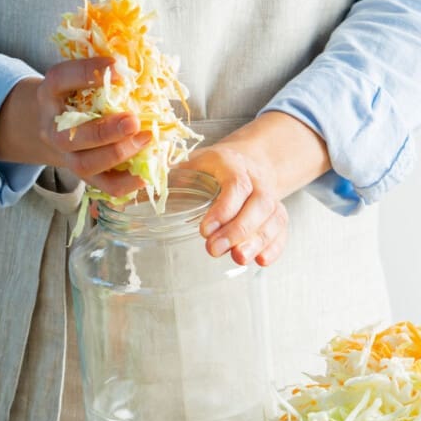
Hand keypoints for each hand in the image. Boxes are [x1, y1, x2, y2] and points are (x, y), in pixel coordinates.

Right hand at [0, 57, 146, 197]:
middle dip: (105, 131)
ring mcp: (66, 155)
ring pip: (85, 164)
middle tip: (133, 120)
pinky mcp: (84, 174)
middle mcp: (53, 127)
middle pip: (71, 136)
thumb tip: (137, 66)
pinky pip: (104, 186)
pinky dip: (127, 183)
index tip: (119, 68)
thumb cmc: (74, 96)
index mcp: (50, 93)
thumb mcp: (77, 78)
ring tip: (146, 139)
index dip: (88, 73)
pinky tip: (146, 175)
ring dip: (118, 154)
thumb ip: (101, 72)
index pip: (62, 79)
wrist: (51, 126)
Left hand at [181, 111, 330, 266]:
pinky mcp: (277, 213)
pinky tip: (261, 261)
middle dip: (238, 230)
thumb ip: (171, 179)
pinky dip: (275, 246)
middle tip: (214, 250)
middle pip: (259, 203)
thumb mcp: (191, 163)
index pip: (236, 185)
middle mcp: (257, 178)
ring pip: (273, 217)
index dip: (223, 209)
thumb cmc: (212, 166)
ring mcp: (272, 195)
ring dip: (257, 241)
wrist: (248, 160)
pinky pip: (282, 230)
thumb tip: (138, 196)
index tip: (204, 230)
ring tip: (238, 259)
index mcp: (232, 163)